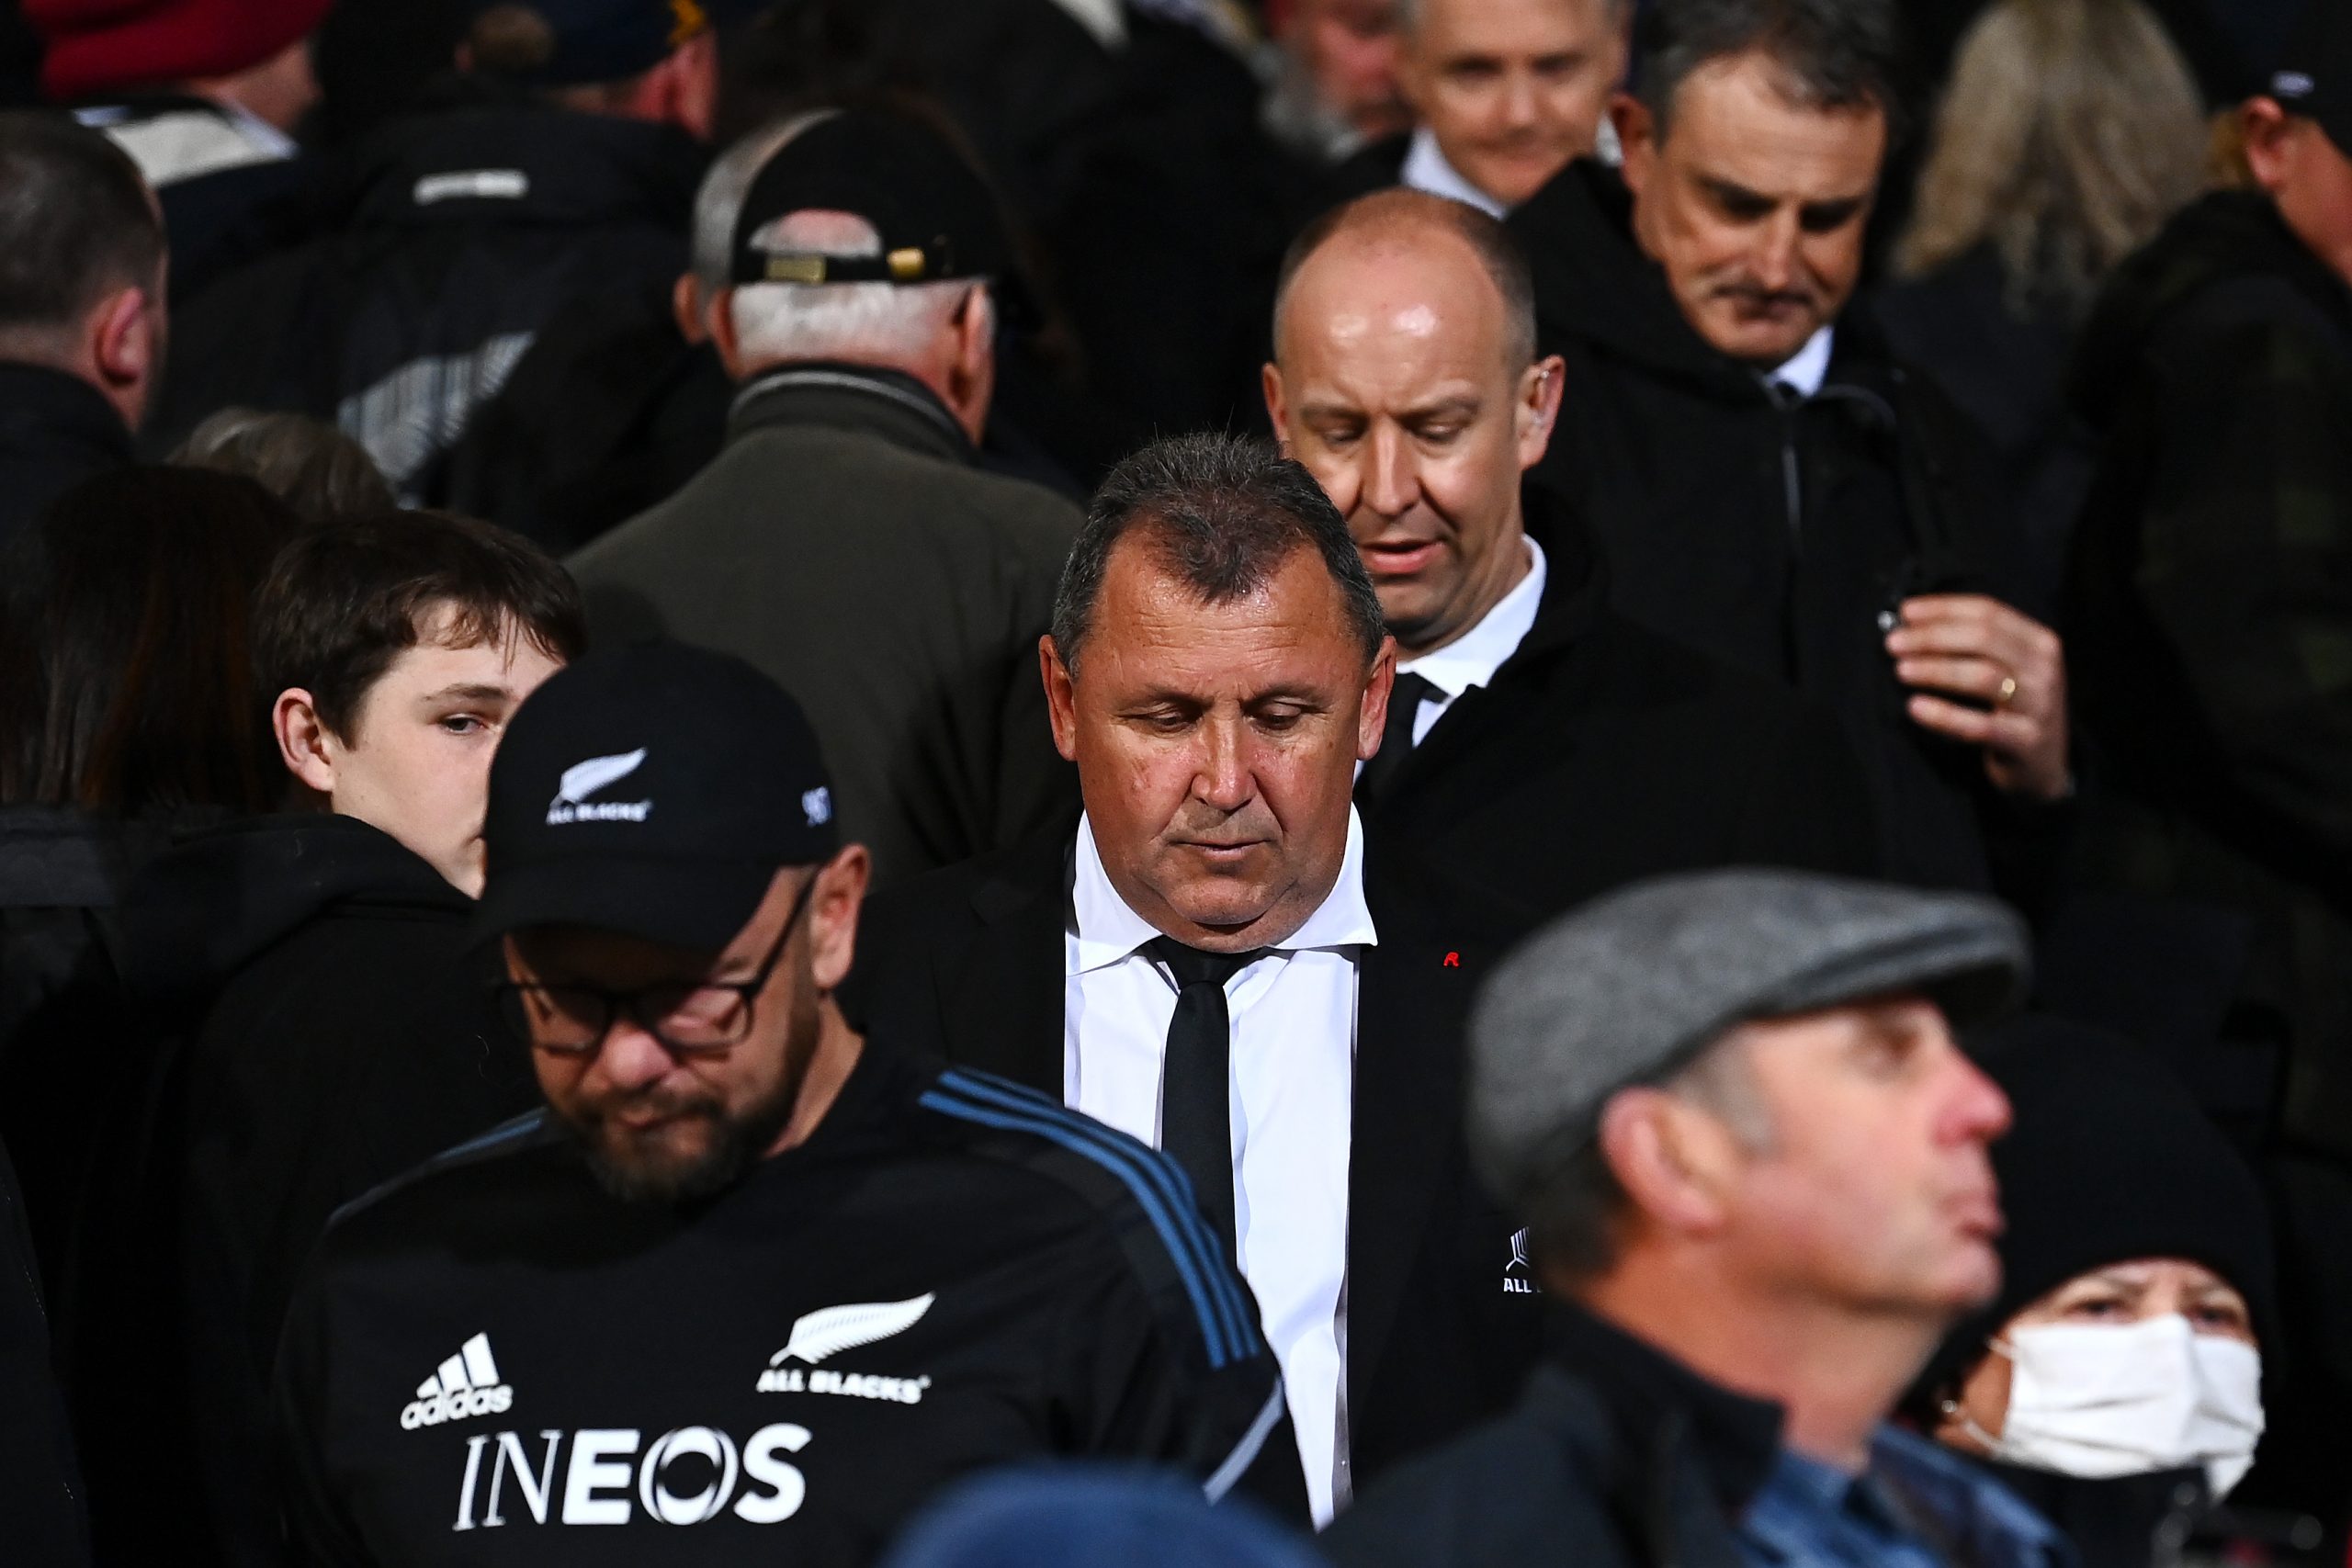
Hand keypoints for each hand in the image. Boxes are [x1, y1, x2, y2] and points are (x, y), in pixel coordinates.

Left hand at [1885, 594, 2070, 801]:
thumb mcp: (2006, 668)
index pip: (1988, 611)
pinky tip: (1915, 707)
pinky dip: (1944, 714)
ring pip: (1983, 676)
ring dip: (1936, 670)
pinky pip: (1980, 725)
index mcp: (2038, 641)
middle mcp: (2044, 668)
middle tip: (1893, 644)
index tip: (1905, 613)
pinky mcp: (2025, 741)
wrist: (2043, 764)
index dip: (1943, 609)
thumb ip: (1969, 645)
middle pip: (1983, 639)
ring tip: (1901, 670)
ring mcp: (2038, 705)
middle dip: (1932, 637)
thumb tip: (1910, 622)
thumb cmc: (2011, 709)